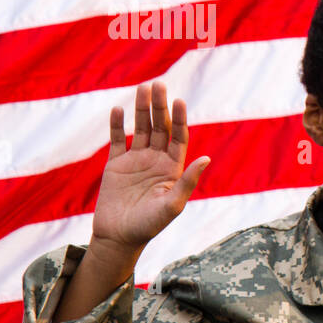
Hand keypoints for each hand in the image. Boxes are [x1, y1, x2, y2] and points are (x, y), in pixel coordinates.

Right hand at [90, 82, 210, 258]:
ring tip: (142, 88)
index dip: (180, 119)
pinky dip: (117, 125)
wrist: (119, 238)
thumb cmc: (149, 226)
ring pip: (140, 129)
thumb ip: (188, 181)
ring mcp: (136, 161)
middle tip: (158, 84)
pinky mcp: (116, 165)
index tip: (179, 101)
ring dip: (141, 109)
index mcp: (173, 168)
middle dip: (159, 106)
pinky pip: (117, 140)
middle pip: (159, 127)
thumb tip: (206, 158)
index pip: (179, 137)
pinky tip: (118, 109)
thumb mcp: (172, 205)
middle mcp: (156, 160)